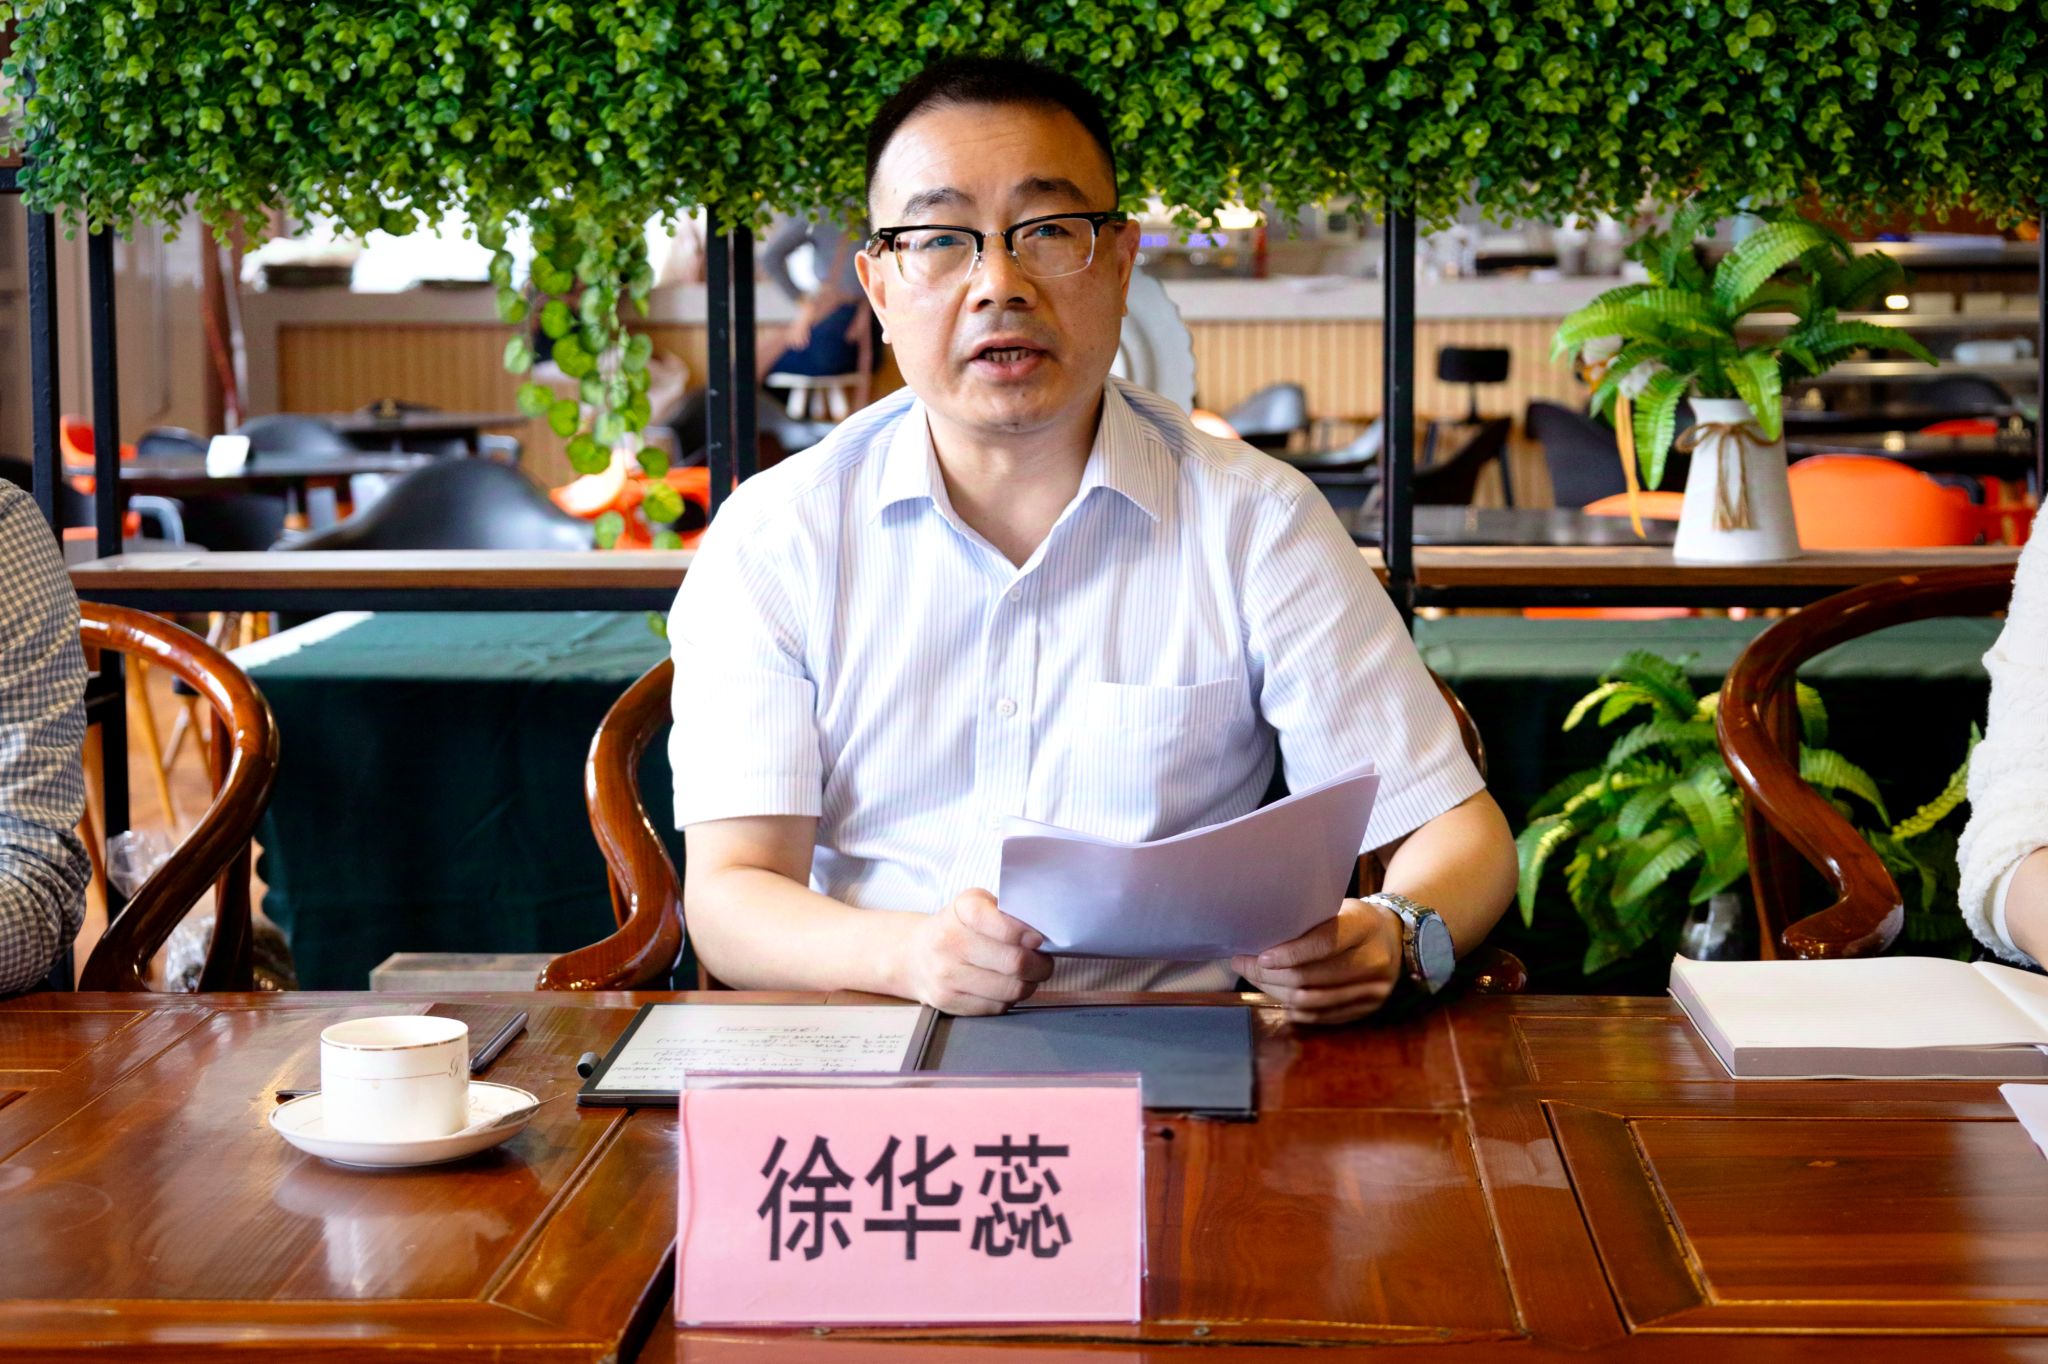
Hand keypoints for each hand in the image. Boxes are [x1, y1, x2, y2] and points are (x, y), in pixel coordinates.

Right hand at [896, 889, 1052, 1015]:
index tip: (1038, 939)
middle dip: (1040, 964)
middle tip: (1043, 961)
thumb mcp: (978, 904)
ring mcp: (947, 975)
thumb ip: (1007, 911)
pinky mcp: (949, 1001)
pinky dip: (1010, 999)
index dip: (1026, 934)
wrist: (915, 955)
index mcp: (962, 910)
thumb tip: (1042, 931)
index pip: (1002, 924)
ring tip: (1029, 975)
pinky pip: (998, 1007)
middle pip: (1014, 962)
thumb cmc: (958, 927)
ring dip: (1029, 984)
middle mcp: (949, 942)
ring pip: (1010, 989)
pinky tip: (1007, 986)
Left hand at [1232, 898, 1403, 1026]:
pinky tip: (1279, 999)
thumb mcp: (1339, 909)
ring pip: (1313, 1001)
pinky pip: (1325, 1016)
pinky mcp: (1370, 1008)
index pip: (1322, 944)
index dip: (1288, 954)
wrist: (1396, 937)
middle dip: (1269, 975)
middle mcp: (1373, 961)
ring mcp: (1374, 989)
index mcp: (1364, 927)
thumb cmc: (1356, 919)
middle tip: (1242, 965)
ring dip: (1276, 994)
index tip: (1259, 956)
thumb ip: (1309, 923)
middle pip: (1311, 977)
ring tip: (1256, 981)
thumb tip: (1261, 940)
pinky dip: (1298, 1010)